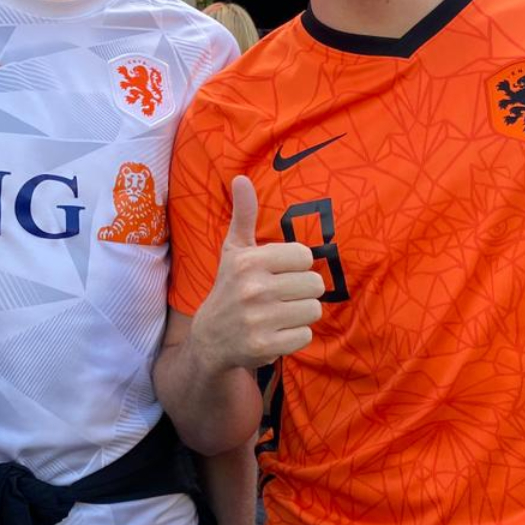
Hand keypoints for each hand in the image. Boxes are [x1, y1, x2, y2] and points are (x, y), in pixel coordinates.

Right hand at [188, 176, 325, 373]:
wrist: (210, 338)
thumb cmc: (229, 287)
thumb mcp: (234, 250)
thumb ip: (244, 215)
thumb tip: (241, 178)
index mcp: (249, 261)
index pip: (305, 256)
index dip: (297, 266)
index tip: (279, 273)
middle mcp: (253, 288)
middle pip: (315, 284)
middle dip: (303, 291)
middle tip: (281, 296)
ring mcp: (259, 319)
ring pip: (313, 310)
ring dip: (300, 314)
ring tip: (279, 314)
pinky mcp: (265, 346)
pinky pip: (305, 335)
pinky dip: (295, 336)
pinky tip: (276, 332)